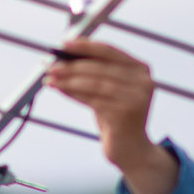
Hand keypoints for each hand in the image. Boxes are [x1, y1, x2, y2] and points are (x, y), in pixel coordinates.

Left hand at [45, 38, 179, 193]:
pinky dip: (74, 93)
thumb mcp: (108, 91)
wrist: (131, 149)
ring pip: (94, 83)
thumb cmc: (116, 117)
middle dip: (71, 66)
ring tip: (50, 79)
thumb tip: (63, 58)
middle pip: (100, 67)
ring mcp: (136, 98)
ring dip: (68, 80)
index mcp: (141, 69)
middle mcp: (143, 82)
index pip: (110, 51)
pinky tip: (61, 90)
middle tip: (50, 66)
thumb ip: (94, 73)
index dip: (85, 46)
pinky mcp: (125, 114)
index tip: (64, 44)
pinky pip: (93, 100)